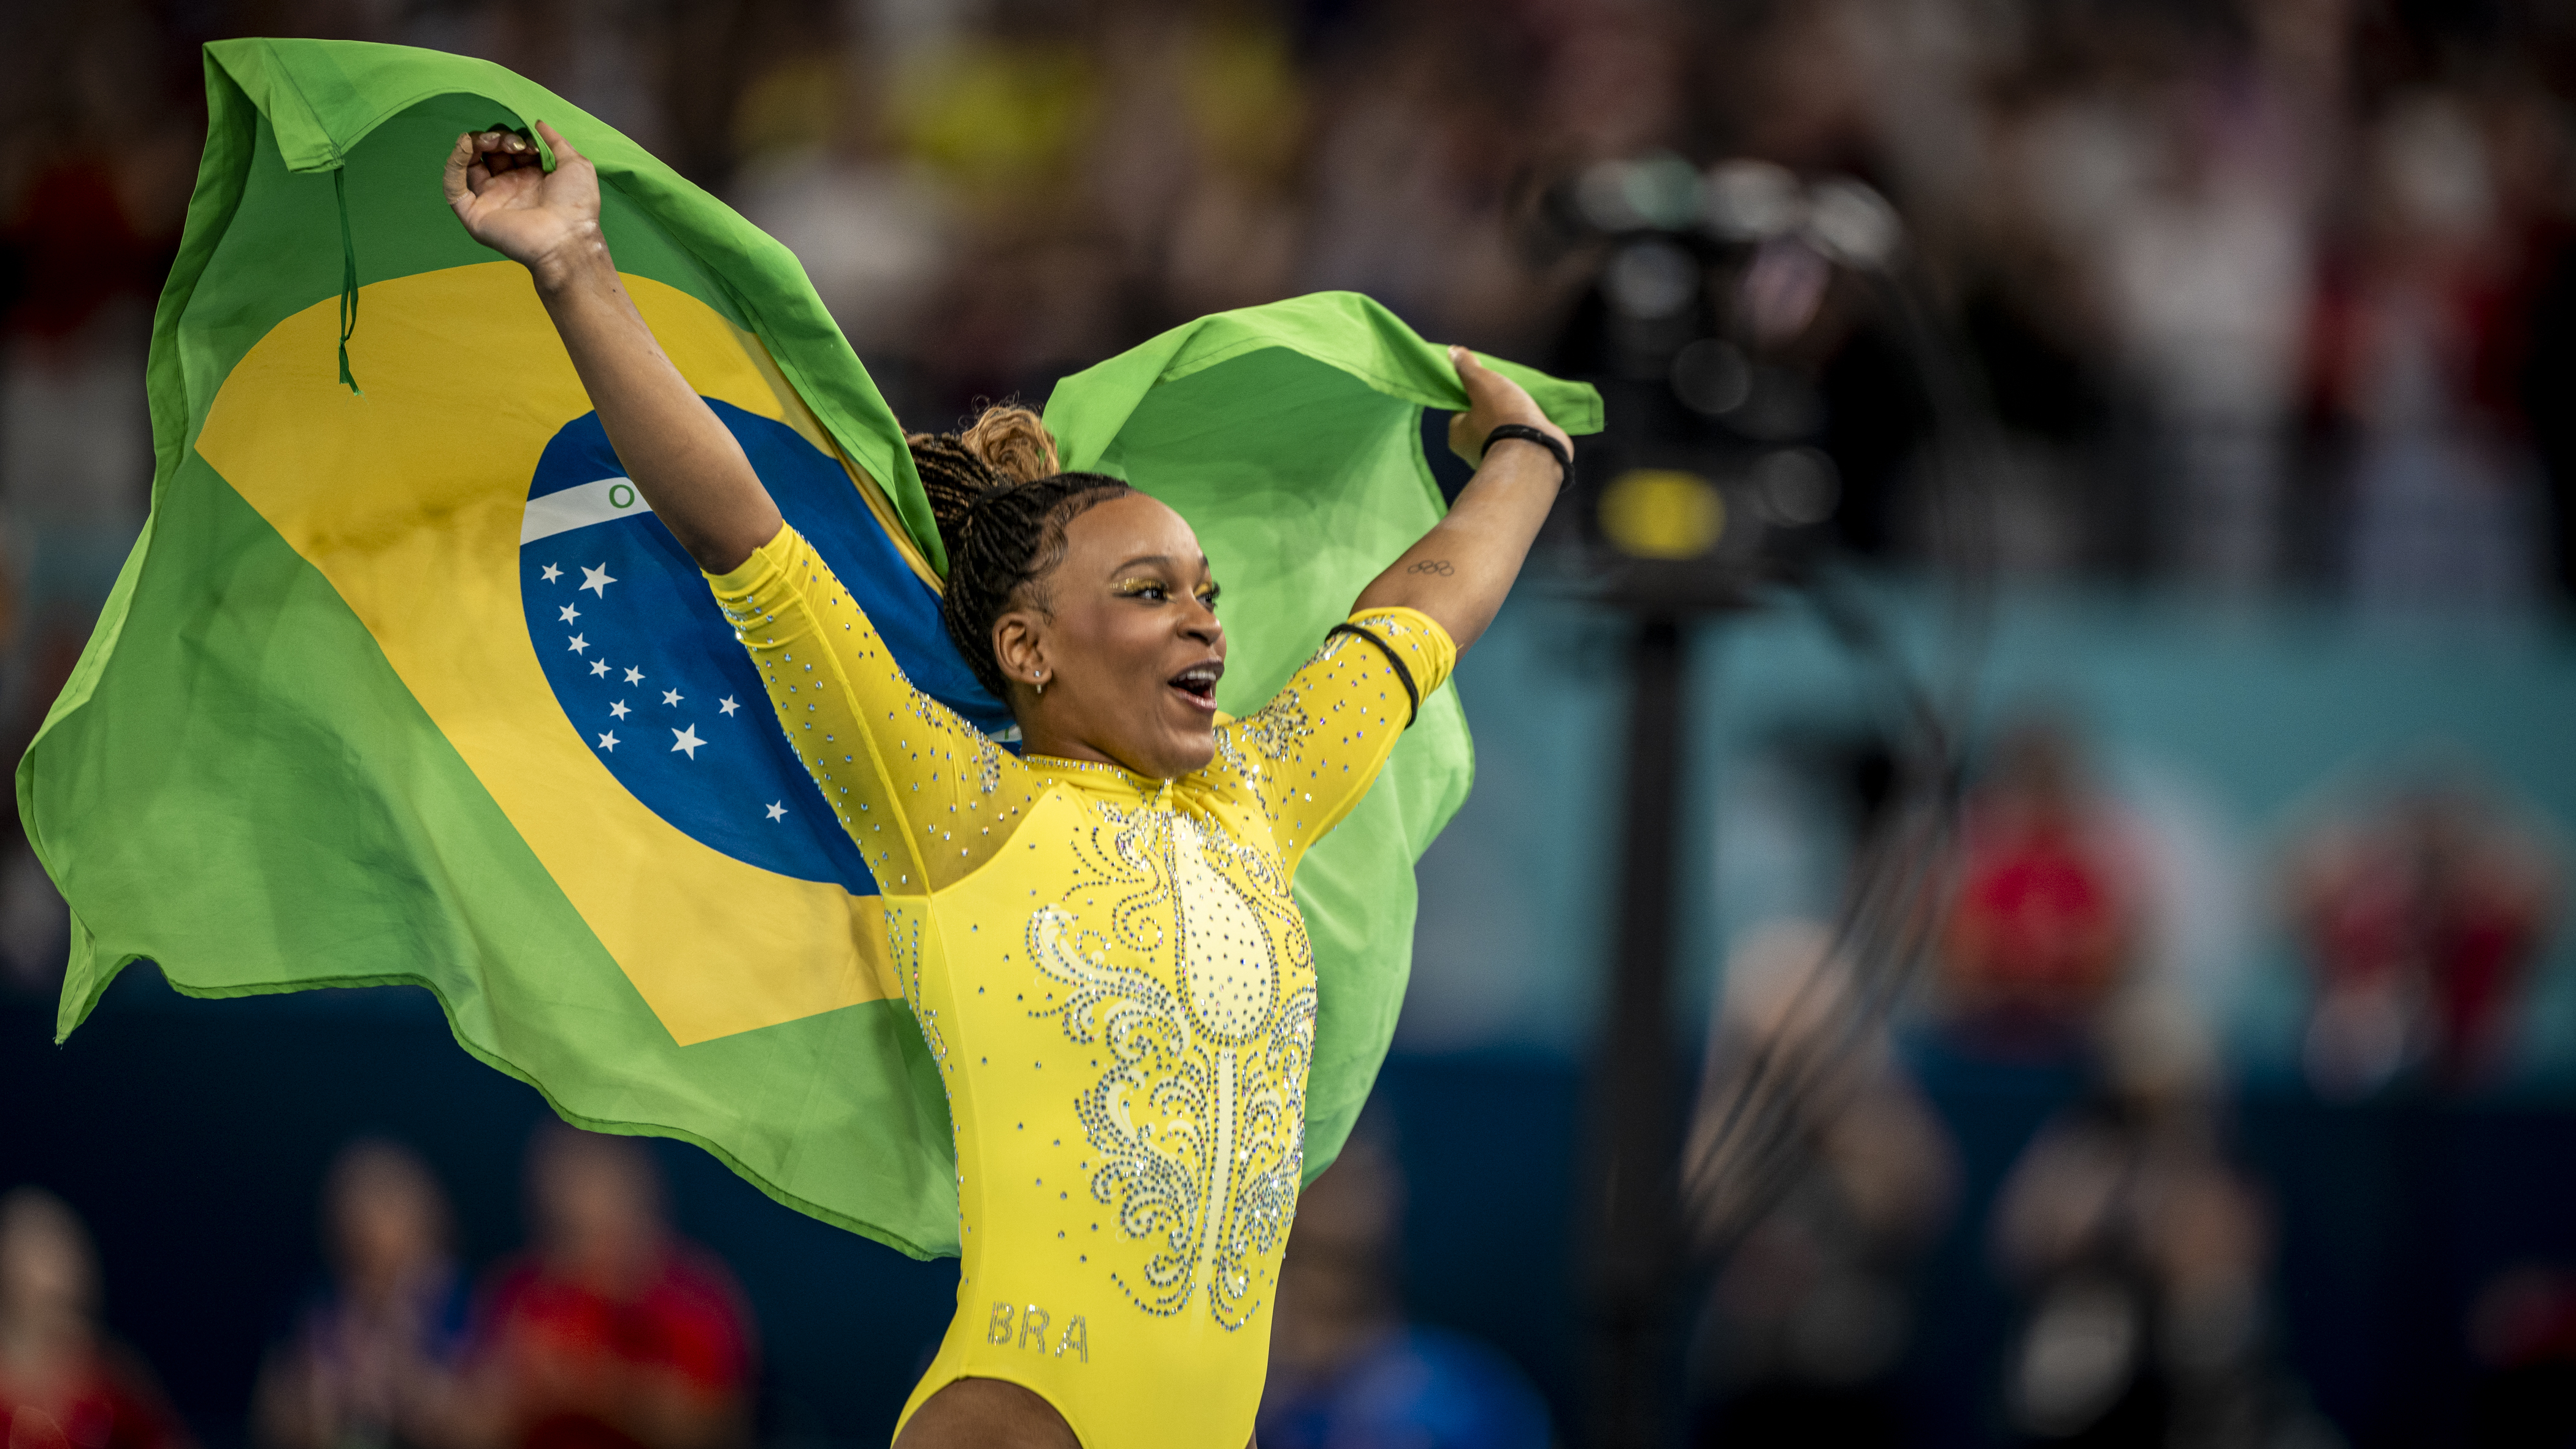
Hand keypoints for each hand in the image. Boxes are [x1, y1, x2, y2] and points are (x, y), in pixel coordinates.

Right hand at [443, 121, 600, 287]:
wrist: (567, 238)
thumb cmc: (577, 206)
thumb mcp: (575, 165)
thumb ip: (556, 141)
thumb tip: (538, 123)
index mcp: (530, 178)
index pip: (511, 148)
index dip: (516, 138)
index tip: (530, 143)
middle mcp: (508, 187)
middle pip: (489, 153)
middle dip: (497, 139)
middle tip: (514, 144)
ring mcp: (490, 200)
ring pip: (468, 164)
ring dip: (475, 144)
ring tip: (493, 141)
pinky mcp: (474, 213)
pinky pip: (453, 186)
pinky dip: (454, 162)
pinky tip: (465, 146)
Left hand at [1445, 345, 1571, 472]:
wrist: (1537, 450)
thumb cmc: (1503, 417)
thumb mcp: (1482, 383)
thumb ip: (1467, 367)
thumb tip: (1452, 351)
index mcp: (1457, 435)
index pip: (1459, 408)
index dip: (1471, 393)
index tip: (1485, 384)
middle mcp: (1472, 451)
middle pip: (1481, 419)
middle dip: (1494, 407)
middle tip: (1507, 392)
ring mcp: (1498, 458)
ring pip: (1501, 431)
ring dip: (1512, 420)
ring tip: (1525, 404)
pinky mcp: (1521, 462)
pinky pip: (1520, 440)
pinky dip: (1526, 430)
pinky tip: (1536, 419)